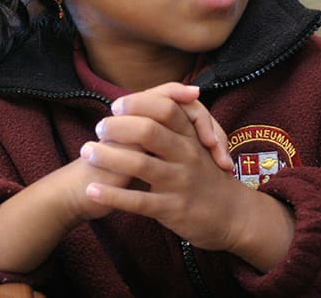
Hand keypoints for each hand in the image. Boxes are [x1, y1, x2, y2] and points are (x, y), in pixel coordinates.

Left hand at [80, 83, 246, 250]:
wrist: (234, 216)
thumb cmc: (207, 176)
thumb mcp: (198, 145)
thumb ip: (175, 126)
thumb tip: (145, 104)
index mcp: (191, 137)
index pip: (166, 107)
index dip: (138, 103)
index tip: (116, 105)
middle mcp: (187, 155)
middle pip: (150, 131)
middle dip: (118, 126)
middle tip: (98, 127)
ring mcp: (180, 182)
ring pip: (140, 164)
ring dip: (108, 157)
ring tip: (86, 152)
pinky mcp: (173, 208)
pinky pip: (138, 202)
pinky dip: (112, 195)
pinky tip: (92, 191)